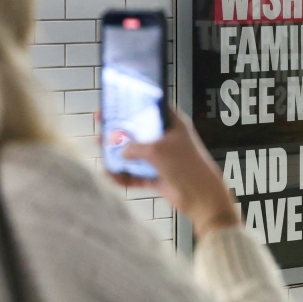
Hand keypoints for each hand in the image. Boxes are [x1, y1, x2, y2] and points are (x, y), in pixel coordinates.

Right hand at [110, 107, 239, 239]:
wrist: (201, 196)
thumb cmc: (186, 166)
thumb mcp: (156, 150)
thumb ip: (135, 147)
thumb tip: (121, 152)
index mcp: (172, 124)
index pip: (149, 108)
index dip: (131, 105)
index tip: (113, 104)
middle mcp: (167, 139)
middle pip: (138, 132)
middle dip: (119, 133)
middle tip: (101, 129)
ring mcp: (162, 158)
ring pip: (135, 155)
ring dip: (119, 156)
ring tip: (101, 155)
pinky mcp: (158, 176)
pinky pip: (137, 174)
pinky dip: (124, 176)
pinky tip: (110, 176)